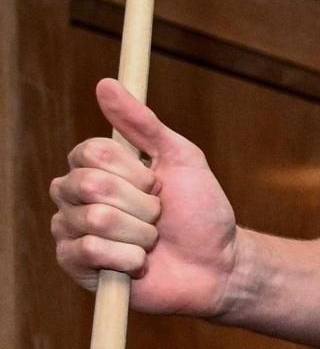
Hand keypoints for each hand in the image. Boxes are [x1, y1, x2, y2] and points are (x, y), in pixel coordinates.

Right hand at [49, 80, 240, 316]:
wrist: (219, 264)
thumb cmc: (200, 211)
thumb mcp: (180, 158)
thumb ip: (142, 123)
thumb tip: (105, 83)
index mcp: (94, 168)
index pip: (91, 153)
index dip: (133, 171)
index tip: (157, 184)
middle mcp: (75, 197)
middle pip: (91, 185)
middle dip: (142, 204)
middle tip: (158, 216)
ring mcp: (72, 231)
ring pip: (95, 219)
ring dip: (141, 234)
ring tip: (152, 241)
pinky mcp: (76, 265)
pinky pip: (89, 250)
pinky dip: (129, 258)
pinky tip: (140, 264)